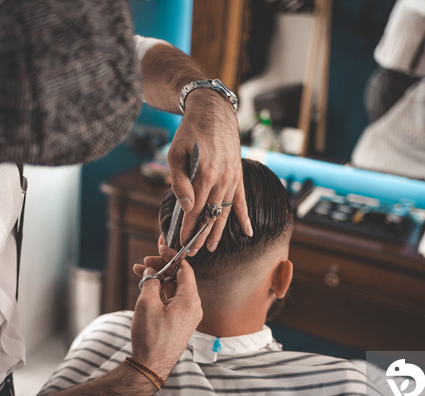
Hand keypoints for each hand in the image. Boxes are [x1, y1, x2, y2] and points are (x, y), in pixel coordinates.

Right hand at [130, 260, 201, 379]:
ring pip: (173, 290)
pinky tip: (147, 288)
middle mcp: (192, 307)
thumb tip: (152, 272)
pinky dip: (160, 292)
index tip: (159, 249)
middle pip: (179, 278)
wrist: (151, 366)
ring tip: (141, 273)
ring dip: (158, 280)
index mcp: (190, 300)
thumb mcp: (147, 304)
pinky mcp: (179, 323)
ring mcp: (186, 316)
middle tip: (145, 262)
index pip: (185, 270)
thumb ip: (151, 282)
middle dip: (161, 268)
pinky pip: (172, 301)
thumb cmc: (151, 337)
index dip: (171, 256)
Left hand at [167, 91, 252, 253]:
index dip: (188, 229)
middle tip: (192, 253)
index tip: (181, 243)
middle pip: (210, 215)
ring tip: (212, 247)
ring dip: (218, 231)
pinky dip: (244, 217)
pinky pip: (242, 200)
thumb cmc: (189, 133)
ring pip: (225, 211)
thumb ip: (180, 181)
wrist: (213, 113)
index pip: (195, 210)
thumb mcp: (176, 153)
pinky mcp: (238, 176)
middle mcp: (222, 179)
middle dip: (201, 236)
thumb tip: (186, 207)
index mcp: (205, 174)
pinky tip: (248, 232)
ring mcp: (232, 179)